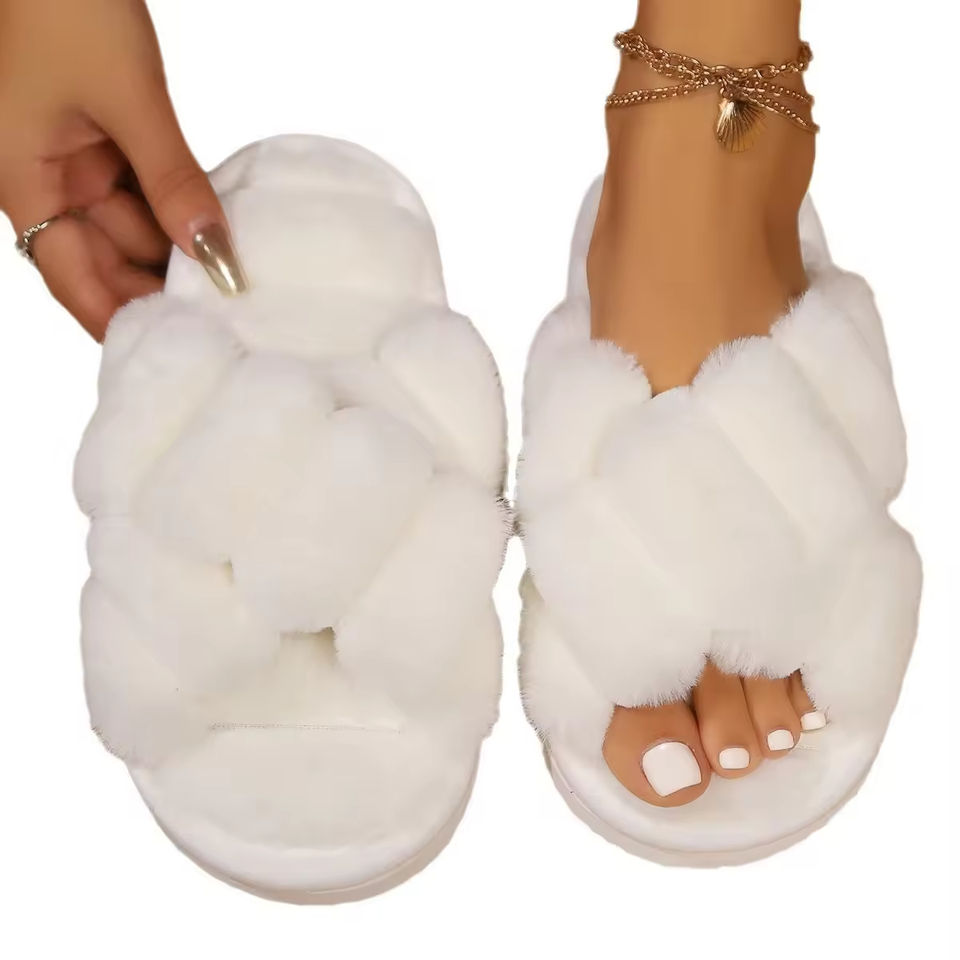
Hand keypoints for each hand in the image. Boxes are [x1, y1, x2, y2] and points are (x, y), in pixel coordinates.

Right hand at [0, 0, 242, 339]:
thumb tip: (214, 254)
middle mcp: (45, 181)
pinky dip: (178, 209)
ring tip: (232, 280)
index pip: (73, 281)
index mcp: (24, 181)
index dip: (120, 320)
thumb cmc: (66, 3)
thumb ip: (173, 182)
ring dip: (176, 250)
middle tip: (224, 319)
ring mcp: (74, 161)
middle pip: (106, 261)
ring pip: (131, 228)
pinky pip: (143, 191)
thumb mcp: (129, 100)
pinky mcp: (102, 139)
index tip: (175, 350)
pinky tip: (217, 229)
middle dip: (160, 289)